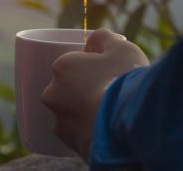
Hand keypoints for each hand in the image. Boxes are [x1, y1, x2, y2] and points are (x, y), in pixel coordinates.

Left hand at [42, 29, 148, 160]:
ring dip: (86, 111)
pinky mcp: (70, 144)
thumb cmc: (123, 80)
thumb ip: (104, 38)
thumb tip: (95, 39)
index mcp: (62, 67)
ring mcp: (60, 121)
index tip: (110, 71)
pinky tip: (107, 128)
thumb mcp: (121, 48)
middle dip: (85, 89)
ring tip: (111, 113)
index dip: (93, 66)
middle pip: (70, 88)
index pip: (74, 63)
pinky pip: (79, 133)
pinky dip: (90, 130)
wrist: (130, 124)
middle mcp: (53, 94)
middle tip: (110, 92)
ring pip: (72, 112)